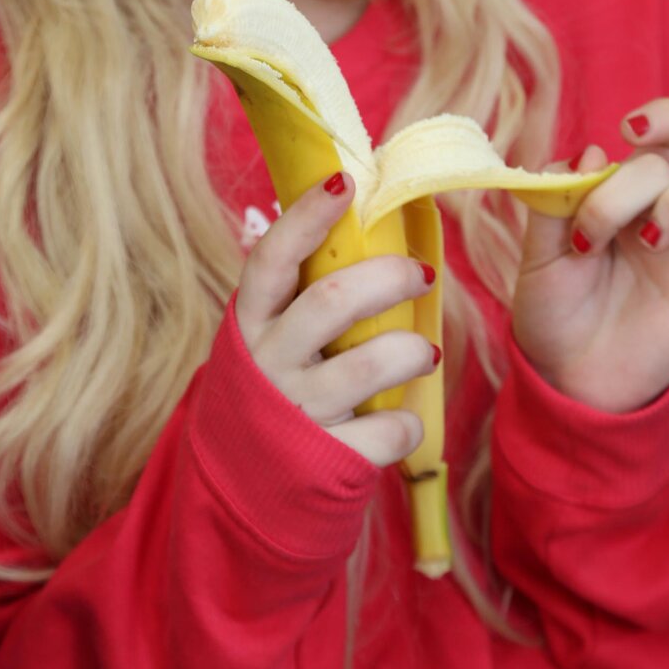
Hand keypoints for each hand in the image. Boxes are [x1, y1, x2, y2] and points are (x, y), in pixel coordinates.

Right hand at [234, 171, 437, 467]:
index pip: (273, 257)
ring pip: (369, 364)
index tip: (344, 181)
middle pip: (331, 302)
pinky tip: (399, 418)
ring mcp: (296, 410)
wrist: (244, 487)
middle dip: (388, 278)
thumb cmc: (276, 385)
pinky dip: (405, 422)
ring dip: (410, 349)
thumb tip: (358, 215)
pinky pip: (387, 430)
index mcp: (251, 319)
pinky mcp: (326, 458)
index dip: (307, 216)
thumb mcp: (271, 335)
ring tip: (424, 351)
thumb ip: (302, 291)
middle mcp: (268, 360)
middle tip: (421, 274)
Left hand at [512, 99, 668, 412]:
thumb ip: (556, 201)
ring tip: (645, 241)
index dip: (658, 118)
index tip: (628, 129)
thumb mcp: (538, 255)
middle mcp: (663, 209)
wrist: (566, 376)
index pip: (659, 135)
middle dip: (651, 157)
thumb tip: (591, 152)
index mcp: (623, 191)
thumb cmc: (554, 310)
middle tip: (618, 185)